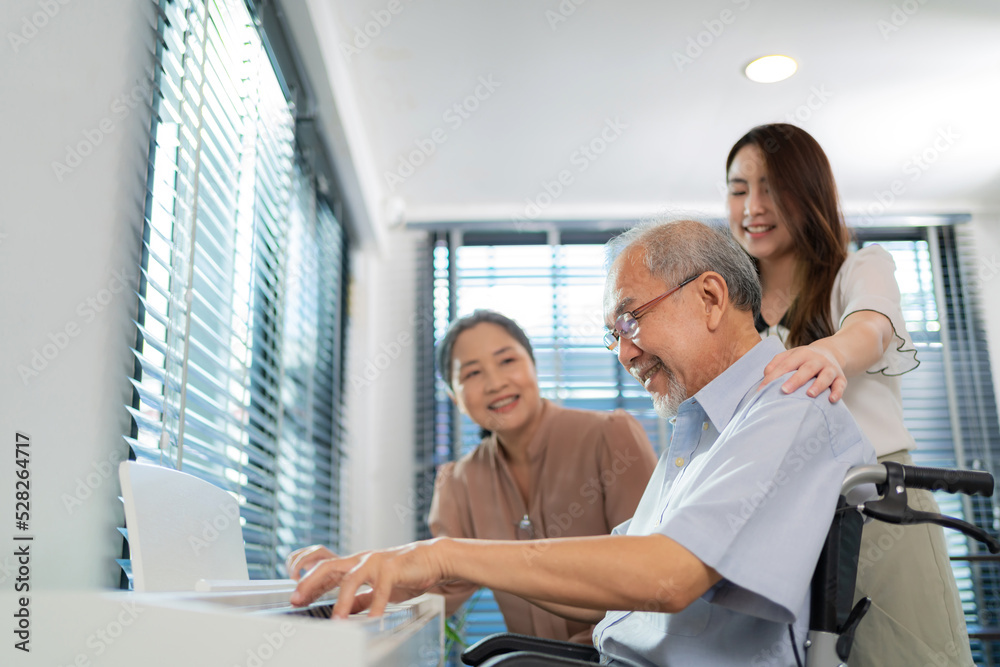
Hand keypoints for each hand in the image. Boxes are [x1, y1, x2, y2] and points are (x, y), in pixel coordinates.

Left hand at [291, 539, 448, 618]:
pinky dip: (375, 605)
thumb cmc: (404, 571)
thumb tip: (342, 611)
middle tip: (296, 599)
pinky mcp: (393, 567)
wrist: (433, 558)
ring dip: (340, 600)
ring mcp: (376, 562)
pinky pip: (381, 588)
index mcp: (355, 564)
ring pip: (351, 577)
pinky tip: (372, 619)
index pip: (323, 567)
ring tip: (335, 619)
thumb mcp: (375, 586)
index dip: (305, 578)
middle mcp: (361, 560)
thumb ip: (359, 597)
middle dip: (309, 582)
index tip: (293, 593)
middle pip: (328, 565)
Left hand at [759, 342, 846, 401]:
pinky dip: (837, 392)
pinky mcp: (841, 377)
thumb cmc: (805, 358)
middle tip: (784, 390)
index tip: (763, 389)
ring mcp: (830, 368)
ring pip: (825, 376)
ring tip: (810, 395)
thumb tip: (766, 376)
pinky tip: (831, 399)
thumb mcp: (790, 356)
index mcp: (801, 354)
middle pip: (807, 368)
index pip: (786, 364)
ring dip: (818, 385)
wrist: (831, 352)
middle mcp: (817, 360)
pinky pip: (841, 384)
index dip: (774, 376)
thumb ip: (776, 364)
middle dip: (796, 380)